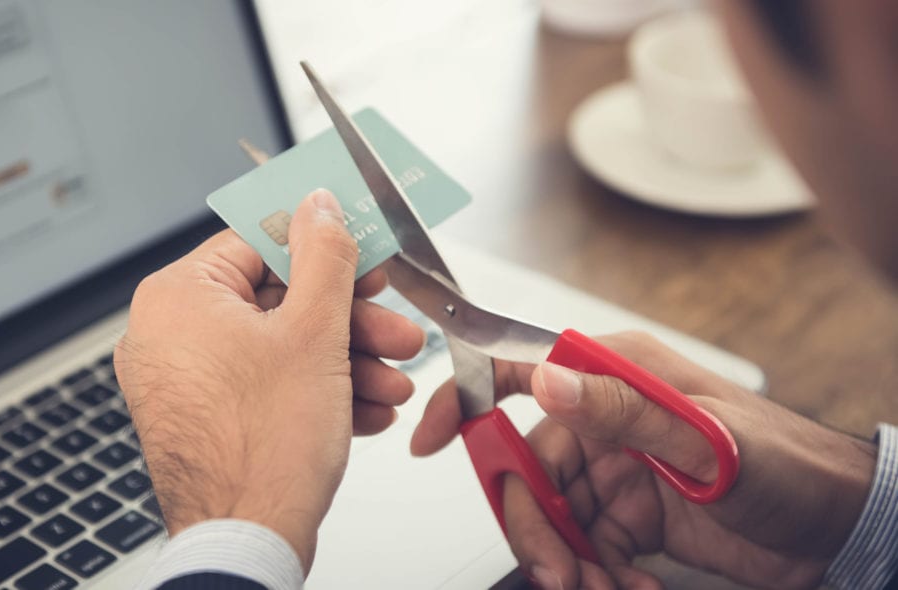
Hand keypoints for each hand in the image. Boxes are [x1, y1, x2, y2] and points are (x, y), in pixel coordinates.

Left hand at [116, 189, 424, 571]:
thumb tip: (320, 206)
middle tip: (395, 329)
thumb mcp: (314, 332)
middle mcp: (169, 336)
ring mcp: (184, 381)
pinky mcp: (205, 419)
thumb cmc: (264, 449)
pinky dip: (316, 393)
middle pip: (276, 301)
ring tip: (393, 382)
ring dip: (344, 363)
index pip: (257, 241)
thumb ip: (324, 257)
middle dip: (349, 322)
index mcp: (178, 298)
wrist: (246, 544)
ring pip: (278, 349)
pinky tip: (366, 410)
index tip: (362, 254)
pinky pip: (265, 386)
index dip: (323, 248)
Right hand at [411, 332, 876, 589]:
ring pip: (554, 516)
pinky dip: (597, 575)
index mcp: (618, 377)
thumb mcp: (705, 437)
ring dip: (566, 559)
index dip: (466, 400)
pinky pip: (587, 548)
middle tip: (556, 568)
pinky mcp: (632, 516)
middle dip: (533, 523)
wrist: (839, 526)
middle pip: (529, 468)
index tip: (429, 437)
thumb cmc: (789, 464)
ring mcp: (618, 470)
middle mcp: (609, 420)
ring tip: (601, 588)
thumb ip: (622, 409)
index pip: (522, 373)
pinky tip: (630, 585)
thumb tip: (548, 380)